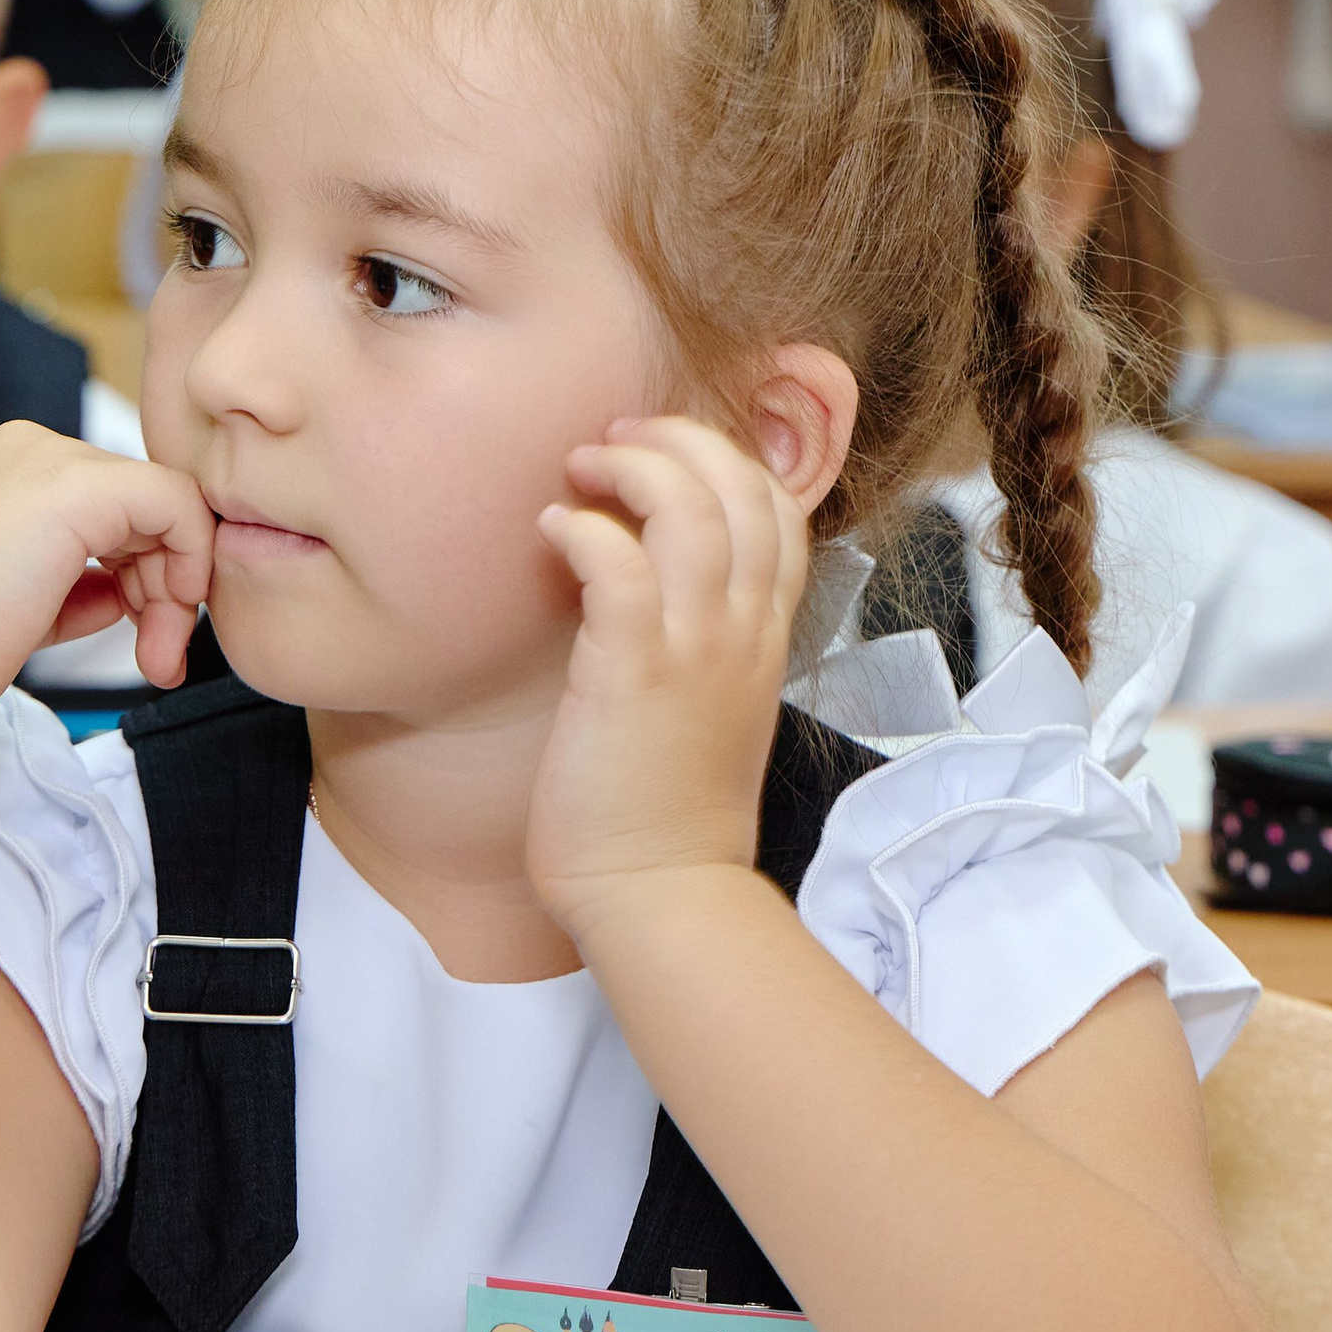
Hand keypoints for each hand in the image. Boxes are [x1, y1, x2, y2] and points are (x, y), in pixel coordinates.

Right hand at [0, 422, 215, 719]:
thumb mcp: (19, 604)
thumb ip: (77, 586)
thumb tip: (123, 594)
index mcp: (1, 473)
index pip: (106, 510)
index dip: (137, 575)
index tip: (140, 640)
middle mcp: (26, 451)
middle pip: (139, 508)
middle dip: (162, 588)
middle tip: (158, 659)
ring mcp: (49, 460)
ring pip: (164, 507)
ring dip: (173, 591)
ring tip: (154, 659)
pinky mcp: (78, 486)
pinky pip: (177, 503)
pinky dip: (190, 561)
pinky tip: (165, 618)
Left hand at [525, 416, 807, 926]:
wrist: (660, 893)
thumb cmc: (664, 809)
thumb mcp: (705, 707)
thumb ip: (696, 641)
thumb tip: (641, 581)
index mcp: (764, 638)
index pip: (780, 512)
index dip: (725, 459)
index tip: (662, 454)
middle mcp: (743, 633)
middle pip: (744, 487)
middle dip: (680, 438)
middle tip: (613, 438)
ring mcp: (695, 651)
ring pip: (692, 508)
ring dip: (631, 467)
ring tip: (579, 467)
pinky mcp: (632, 674)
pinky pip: (621, 566)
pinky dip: (584, 528)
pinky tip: (552, 529)